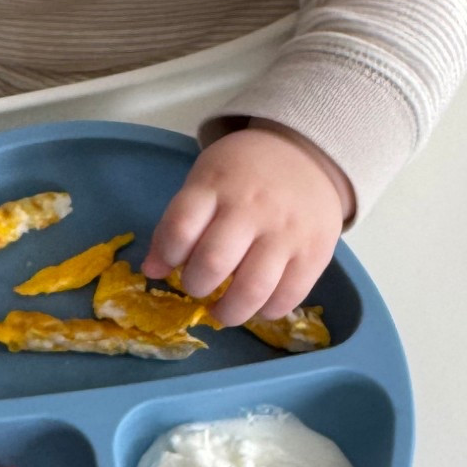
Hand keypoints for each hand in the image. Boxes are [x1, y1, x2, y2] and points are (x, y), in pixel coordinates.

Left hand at [141, 123, 353, 325]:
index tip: (170, 263)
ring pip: (252, 289)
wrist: (307, 155)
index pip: (180, 228)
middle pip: (212, 263)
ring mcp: (286, 233)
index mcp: (216, 186)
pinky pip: (288, 298)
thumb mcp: (205, 182)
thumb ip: (178, 223)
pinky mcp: (315, 254)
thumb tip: (151, 271)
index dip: (167, 255)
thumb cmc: (245, 174)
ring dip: (228, 311)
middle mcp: (252, 209)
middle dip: (196, 286)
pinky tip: (258, 304)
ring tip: (223, 310)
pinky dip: (266, 311)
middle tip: (198, 286)